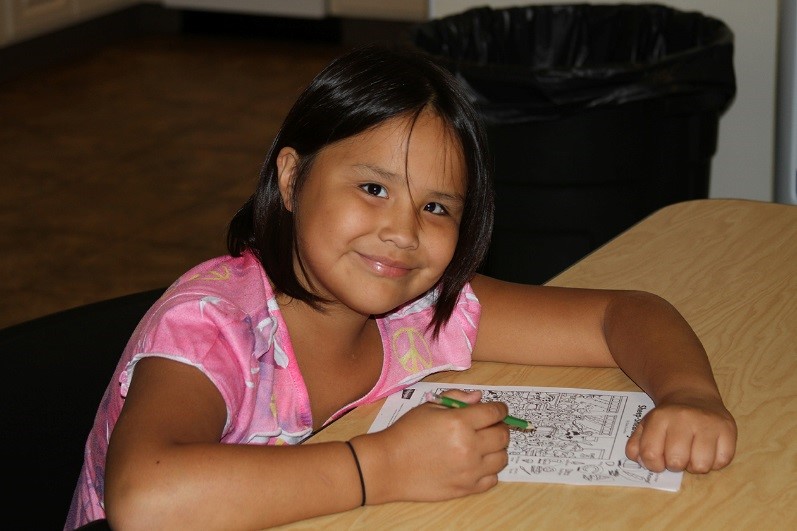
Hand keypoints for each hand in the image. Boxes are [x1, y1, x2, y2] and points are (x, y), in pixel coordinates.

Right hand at [356, 390, 509, 503]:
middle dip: (500, 427)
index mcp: (460, 423)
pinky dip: (489, 471)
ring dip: (496, 449)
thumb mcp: (428, 407)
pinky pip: (492, 479)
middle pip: (503, 436)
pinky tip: (476, 464)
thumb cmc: (406, 433)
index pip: (495, 413)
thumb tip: (479, 398)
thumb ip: (456, 398)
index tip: (499, 410)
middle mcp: (469, 447)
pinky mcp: (466, 489)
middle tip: (491, 426)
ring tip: (484, 446)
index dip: (500, 409)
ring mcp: (469, 470)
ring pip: (501, 458)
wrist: (388, 465)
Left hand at [625, 390, 736, 473]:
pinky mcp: (728, 429)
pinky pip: (722, 461)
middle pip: (676, 462)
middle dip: (675, 465)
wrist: (693, 396)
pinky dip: (715, 462)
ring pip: (701, 466)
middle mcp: (684, 418)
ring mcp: (708, 423)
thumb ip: (637, 444)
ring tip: (693, 453)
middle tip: (677, 455)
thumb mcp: (646, 425)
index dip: (654, 465)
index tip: (659, 460)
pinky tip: (709, 450)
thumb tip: (638, 460)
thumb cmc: (668, 418)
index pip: (651, 454)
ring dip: (696, 465)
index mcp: (660, 418)